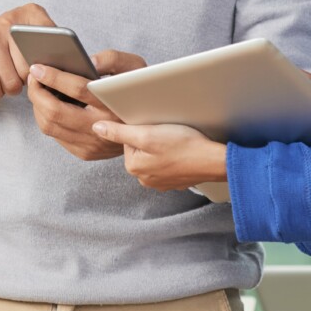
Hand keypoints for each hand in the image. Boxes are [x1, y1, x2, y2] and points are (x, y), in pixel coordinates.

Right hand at [0, 3, 55, 99]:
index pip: (53, 38)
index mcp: (31, 13)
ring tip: (9, 77)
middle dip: (29, 80)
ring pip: (11, 82)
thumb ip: (53, 47)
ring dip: (13, 88)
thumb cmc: (13, 47)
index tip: (50, 67)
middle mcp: (9, 21)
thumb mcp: (33, 38)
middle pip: (30, 68)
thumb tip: (57, 71)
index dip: (53, 61)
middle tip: (23, 73)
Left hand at [27, 50, 146, 160]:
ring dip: (37, 106)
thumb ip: (112, 58)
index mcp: (114, 105)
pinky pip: (55, 135)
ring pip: (50, 126)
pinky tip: (46, 104)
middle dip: (36, 92)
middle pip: (55, 112)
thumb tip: (89, 61)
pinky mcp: (85, 152)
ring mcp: (92, 144)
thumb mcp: (135, 67)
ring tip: (37, 88)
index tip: (37, 67)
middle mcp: (103, 128)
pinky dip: (45, 118)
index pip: (78, 89)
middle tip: (33, 76)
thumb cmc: (137, 89)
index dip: (54, 77)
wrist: (150, 125)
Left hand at [91, 120, 227, 190]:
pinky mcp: (175, 181)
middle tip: (167, 134)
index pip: (128, 140)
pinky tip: (183, 151)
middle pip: (140, 148)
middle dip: (152, 139)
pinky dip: (174, 156)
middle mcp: (144, 179)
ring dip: (163, 147)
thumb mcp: (147, 134)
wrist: (214, 161)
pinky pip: (168, 163)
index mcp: (134, 168)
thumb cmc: (183, 146)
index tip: (156, 129)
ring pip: (154, 155)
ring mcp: (161, 183)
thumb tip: (96, 128)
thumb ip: (119, 132)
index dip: (141, 129)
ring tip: (176, 143)